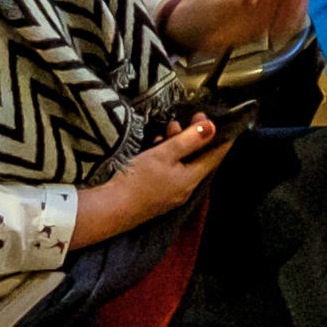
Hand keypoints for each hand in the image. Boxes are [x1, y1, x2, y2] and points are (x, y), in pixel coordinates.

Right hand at [75, 115, 225, 242]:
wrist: (108, 210)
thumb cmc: (137, 180)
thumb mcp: (165, 154)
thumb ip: (189, 140)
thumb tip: (212, 127)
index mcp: (191, 180)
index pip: (215, 156)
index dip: (218, 135)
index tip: (214, 117)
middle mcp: (184, 189)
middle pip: (198, 159)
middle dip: (194, 136)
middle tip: (190, 117)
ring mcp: (170, 194)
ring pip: (181, 164)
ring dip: (178, 144)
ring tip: (170, 127)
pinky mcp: (155, 195)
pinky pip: (168, 172)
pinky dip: (166, 157)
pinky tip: (155, 145)